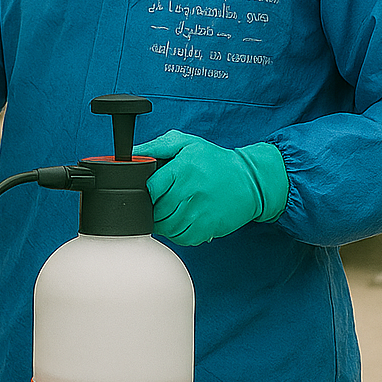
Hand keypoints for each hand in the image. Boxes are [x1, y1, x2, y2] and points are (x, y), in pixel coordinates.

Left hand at [132, 131, 288, 245]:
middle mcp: (191, 191)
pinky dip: (177, 232)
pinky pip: (181, 238)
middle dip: (153, 208)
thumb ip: (157, 146)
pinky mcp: (208, 228)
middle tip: (160, 201)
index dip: (145, 192)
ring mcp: (200, 212)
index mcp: (184, 168)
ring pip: (167, 227)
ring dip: (163, 222)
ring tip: (171, 211)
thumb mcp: (186, 143)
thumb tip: (132, 153)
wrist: (249, 180)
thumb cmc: (214, 161)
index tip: (149, 191)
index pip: (151, 188)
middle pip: (156, 210)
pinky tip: (182, 220)